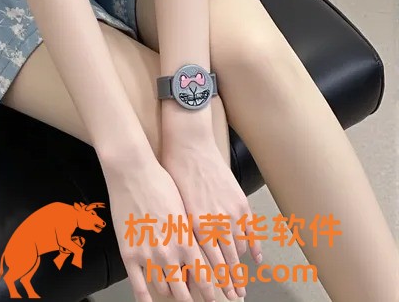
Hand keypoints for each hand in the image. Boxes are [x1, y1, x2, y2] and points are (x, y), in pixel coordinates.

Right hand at [103, 154, 225, 301]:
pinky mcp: (128, 255)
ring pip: (163, 288)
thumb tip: (194, 256)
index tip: (216, 298)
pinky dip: (145, 298)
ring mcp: (148, 256)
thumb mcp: (183, 211)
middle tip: (193, 300)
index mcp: (186, 241)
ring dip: (169, 292)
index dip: (211, 292)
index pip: (203, 278)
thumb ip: (190, 236)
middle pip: (183, 290)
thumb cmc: (161, 184)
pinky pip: (138, 286)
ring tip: (173, 292)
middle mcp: (169, 254)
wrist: (133, 172)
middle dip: (190, 298)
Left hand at [162, 136, 261, 298]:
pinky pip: (251, 229)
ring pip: (240, 249)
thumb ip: (183, 234)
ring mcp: (231, 212)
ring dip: (241, 268)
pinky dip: (254, 245)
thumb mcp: (174, 207)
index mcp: (197, 227)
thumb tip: (185, 259)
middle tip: (236, 298)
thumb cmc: (175, 173)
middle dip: (232, 283)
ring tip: (242, 284)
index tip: (222, 298)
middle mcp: (216, 223)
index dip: (218, 284)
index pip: (211, 265)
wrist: (189, 145)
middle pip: (228, 262)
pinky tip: (256, 258)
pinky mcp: (240, 201)